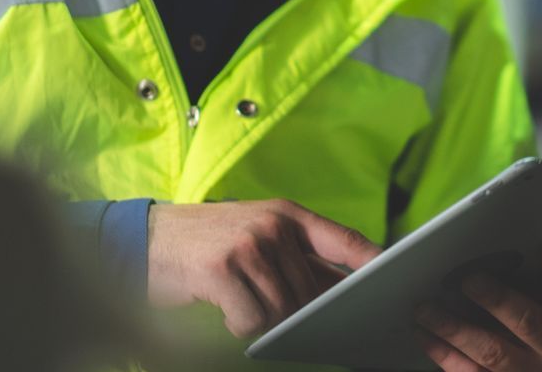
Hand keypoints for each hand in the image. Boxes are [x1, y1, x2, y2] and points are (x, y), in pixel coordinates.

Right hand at [147, 199, 380, 337]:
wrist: (146, 238)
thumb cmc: (208, 243)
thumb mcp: (257, 236)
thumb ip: (297, 258)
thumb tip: (340, 290)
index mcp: (287, 215)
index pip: (344, 240)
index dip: (372, 262)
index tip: (395, 278)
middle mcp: (273, 225)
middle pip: (310, 293)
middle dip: (292, 312)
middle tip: (260, 306)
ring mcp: (248, 245)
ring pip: (281, 311)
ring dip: (260, 320)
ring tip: (236, 302)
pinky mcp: (222, 268)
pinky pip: (250, 320)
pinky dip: (238, 326)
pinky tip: (221, 307)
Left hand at [412, 246, 541, 370]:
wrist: (540, 361)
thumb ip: (538, 271)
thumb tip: (514, 245)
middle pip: (527, 323)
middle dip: (496, 299)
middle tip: (467, 279)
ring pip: (491, 353)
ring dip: (455, 328)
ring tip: (426, 308)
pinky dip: (443, 352)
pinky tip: (424, 333)